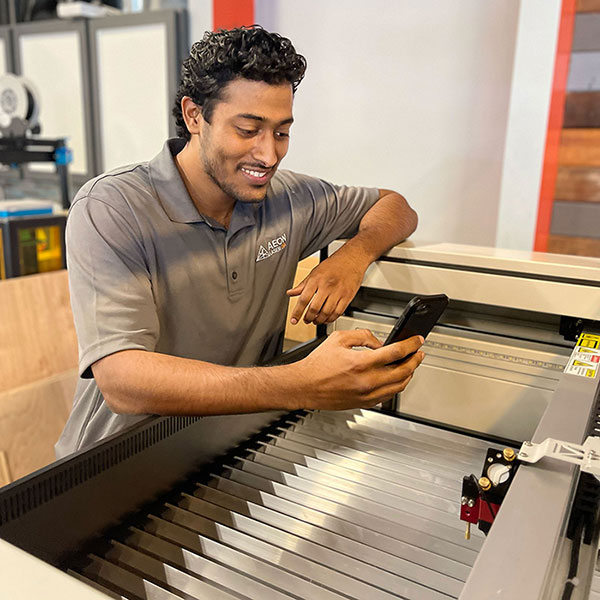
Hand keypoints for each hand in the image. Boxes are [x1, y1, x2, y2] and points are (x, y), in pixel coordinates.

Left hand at [287, 252, 367, 324]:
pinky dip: (331, 319)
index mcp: (316, 279)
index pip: (303, 299)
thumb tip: (291, 293)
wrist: (352, 258)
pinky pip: (338, 312)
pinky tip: (327, 318)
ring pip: (326, 313)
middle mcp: (327, 286)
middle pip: (314, 308)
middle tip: (306, 320)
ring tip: (315, 320)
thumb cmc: (334, 264)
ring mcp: (338, 292)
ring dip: (319, 320)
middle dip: (308, 318)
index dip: (297, 312)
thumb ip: (303, 285)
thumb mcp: (315, 272)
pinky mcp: (347, 297)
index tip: (293, 320)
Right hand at [295, 329, 424, 409]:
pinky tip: (396, 379)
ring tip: (410, 365)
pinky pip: (388, 396)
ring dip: (409, 374)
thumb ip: (363, 336)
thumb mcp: (339, 339)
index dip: (411, 345)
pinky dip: (396, 386)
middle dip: (415, 360)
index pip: (396, 352)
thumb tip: (379, 342)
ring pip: (399, 386)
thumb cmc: (317, 364)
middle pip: (403, 371)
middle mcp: (367, 381)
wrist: (304, 386)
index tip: (417, 341)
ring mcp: (367, 395)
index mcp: (361, 362)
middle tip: (418, 353)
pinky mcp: (364, 403)